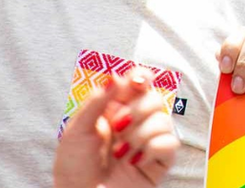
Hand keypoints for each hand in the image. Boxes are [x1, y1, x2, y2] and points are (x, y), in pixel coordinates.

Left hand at [54, 69, 178, 187]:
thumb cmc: (73, 169)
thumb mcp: (76, 132)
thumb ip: (96, 102)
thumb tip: (114, 77)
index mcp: (114, 111)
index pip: (136, 84)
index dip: (141, 78)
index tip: (136, 82)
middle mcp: (134, 123)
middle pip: (154, 98)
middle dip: (138, 110)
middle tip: (119, 127)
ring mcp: (148, 142)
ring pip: (164, 119)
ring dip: (141, 134)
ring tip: (122, 152)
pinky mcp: (159, 161)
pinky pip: (171, 143)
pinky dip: (154, 148)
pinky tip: (136, 161)